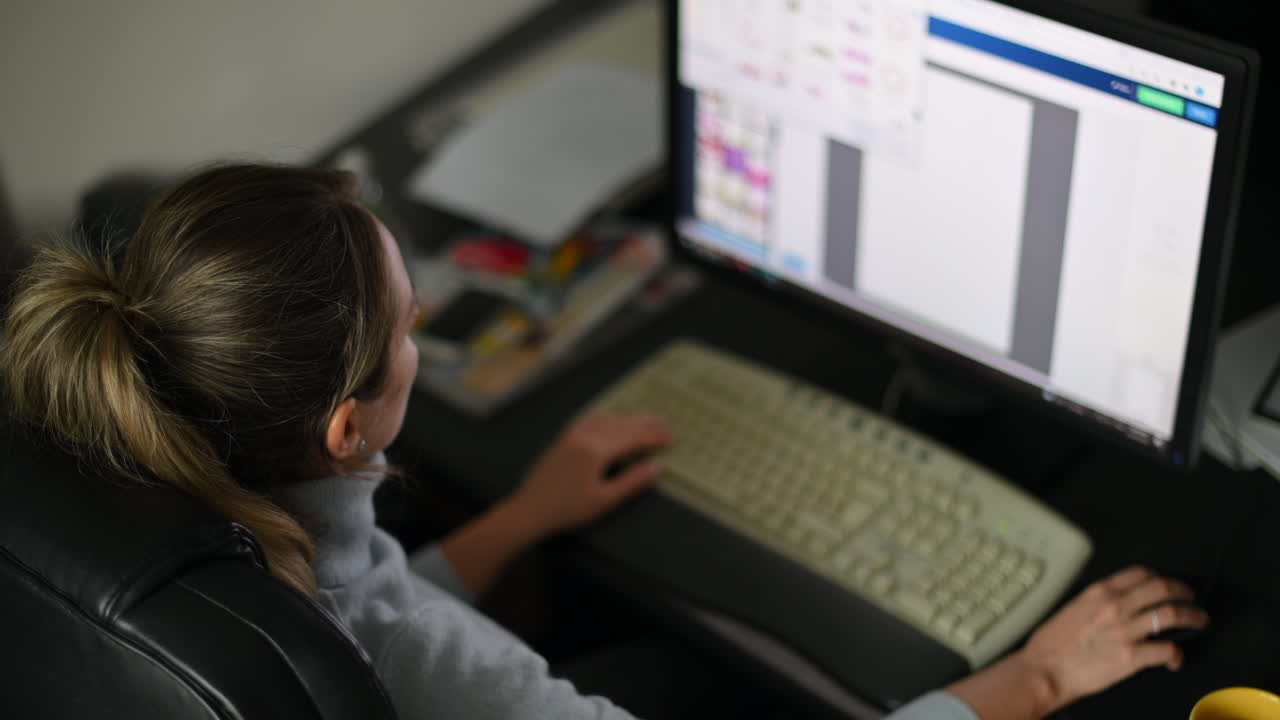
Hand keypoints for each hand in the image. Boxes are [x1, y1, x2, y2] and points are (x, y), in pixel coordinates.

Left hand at [508, 413, 670, 537]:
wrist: (530, 510)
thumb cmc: (567, 510)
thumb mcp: (604, 501)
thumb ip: (632, 482)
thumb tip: (656, 467)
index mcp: (596, 451)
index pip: (633, 439)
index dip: (654, 438)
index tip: (671, 439)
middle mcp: (585, 436)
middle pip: (622, 425)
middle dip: (646, 425)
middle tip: (666, 426)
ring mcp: (572, 434)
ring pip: (607, 419)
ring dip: (629, 419)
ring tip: (646, 421)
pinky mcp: (564, 438)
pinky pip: (591, 419)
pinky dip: (608, 417)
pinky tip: (613, 419)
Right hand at [1018, 566, 1208, 711]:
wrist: (1044, 670)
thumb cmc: (1052, 645)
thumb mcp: (1072, 608)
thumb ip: (1097, 602)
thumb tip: (1116, 604)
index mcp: (1098, 592)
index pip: (1140, 573)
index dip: (1160, 577)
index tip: (1166, 584)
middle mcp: (1114, 607)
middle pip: (1162, 588)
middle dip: (1184, 592)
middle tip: (1190, 598)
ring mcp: (1125, 631)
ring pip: (1172, 615)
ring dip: (1192, 617)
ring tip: (1198, 621)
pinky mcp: (1132, 656)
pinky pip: (1167, 650)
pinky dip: (1177, 654)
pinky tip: (1176, 658)